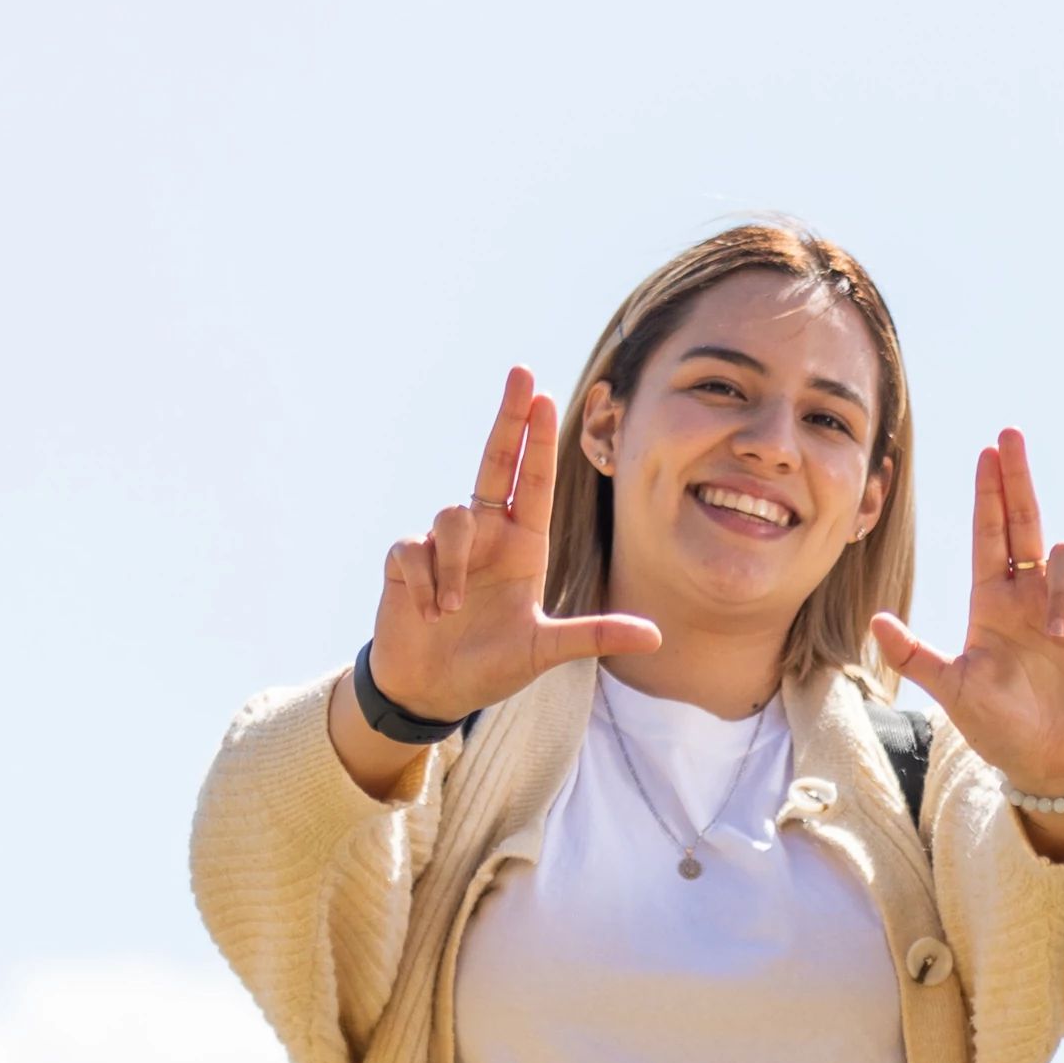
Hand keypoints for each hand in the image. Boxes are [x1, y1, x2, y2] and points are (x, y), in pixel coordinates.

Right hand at [367, 369, 665, 727]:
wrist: (433, 690)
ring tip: (452, 610)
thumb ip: (595, 636)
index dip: (537, 440)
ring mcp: (443, 544)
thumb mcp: (546, 651)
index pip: (533, 481)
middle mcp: (486, 534)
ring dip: (453, 567)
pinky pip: (413, 552)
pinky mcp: (406, 561)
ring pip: (450, 517)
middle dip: (508, 418)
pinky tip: (428, 614)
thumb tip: (657, 638)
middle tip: (523, 372)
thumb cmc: (491, 664)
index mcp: (522, 545)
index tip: (545, 398)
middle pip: (494, 462)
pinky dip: (423, 585)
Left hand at [873, 431, 1063, 852]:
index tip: (988, 451)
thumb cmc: (998, 725)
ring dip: (1063, 590)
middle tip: (1010, 436)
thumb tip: (877, 620)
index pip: (991, 534)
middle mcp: (1029, 595)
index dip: (990, 492)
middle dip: (1018, 478)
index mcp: (992, 601)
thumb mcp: (954, 690)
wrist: (1049, 761)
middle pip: (1027, 521)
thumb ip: (917, 655)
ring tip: (1058, 637)